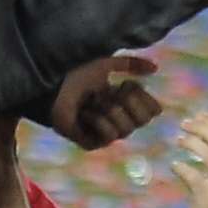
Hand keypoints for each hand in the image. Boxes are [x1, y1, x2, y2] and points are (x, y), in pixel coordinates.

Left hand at [47, 55, 162, 151]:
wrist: (52, 86)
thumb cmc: (75, 74)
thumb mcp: (105, 64)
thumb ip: (130, 64)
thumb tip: (155, 67)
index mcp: (125, 103)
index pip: (152, 110)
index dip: (144, 98)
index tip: (126, 85)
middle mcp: (119, 119)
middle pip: (144, 120)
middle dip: (128, 102)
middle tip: (110, 93)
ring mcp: (106, 133)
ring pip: (126, 129)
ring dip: (109, 110)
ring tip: (92, 102)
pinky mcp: (93, 143)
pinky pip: (109, 136)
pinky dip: (98, 120)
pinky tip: (84, 114)